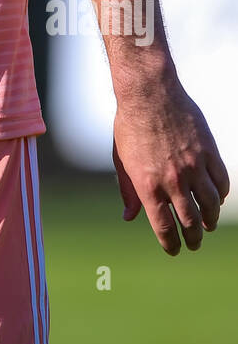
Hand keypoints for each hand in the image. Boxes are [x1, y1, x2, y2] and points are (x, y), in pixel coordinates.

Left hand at [113, 83, 229, 253]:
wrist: (149, 92)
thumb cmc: (130, 125)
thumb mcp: (121, 160)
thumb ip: (128, 191)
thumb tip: (130, 217)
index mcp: (148, 186)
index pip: (164, 228)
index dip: (171, 245)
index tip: (174, 250)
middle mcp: (173, 181)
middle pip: (190, 222)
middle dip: (193, 239)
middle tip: (194, 243)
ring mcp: (194, 167)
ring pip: (211, 205)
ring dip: (210, 220)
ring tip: (208, 224)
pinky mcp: (209, 152)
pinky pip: (221, 182)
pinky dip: (220, 194)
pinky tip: (216, 198)